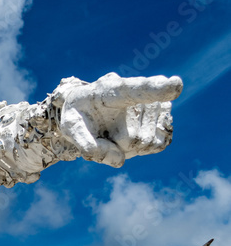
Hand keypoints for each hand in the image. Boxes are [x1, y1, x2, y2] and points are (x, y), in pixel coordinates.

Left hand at [52, 73, 182, 166]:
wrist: (87, 111)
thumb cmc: (78, 116)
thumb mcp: (70, 129)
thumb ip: (87, 145)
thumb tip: (119, 160)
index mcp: (109, 89)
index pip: (134, 90)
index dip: (155, 89)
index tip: (176, 85)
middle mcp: (135, 92)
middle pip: (137, 136)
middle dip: (117, 146)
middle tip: (103, 132)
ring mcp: (152, 103)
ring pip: (149, 141)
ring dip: (130, 147)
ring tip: (116, 131)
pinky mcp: (162, 116)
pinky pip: (160, 143)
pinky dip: (144, 148)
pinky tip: (131, 135)